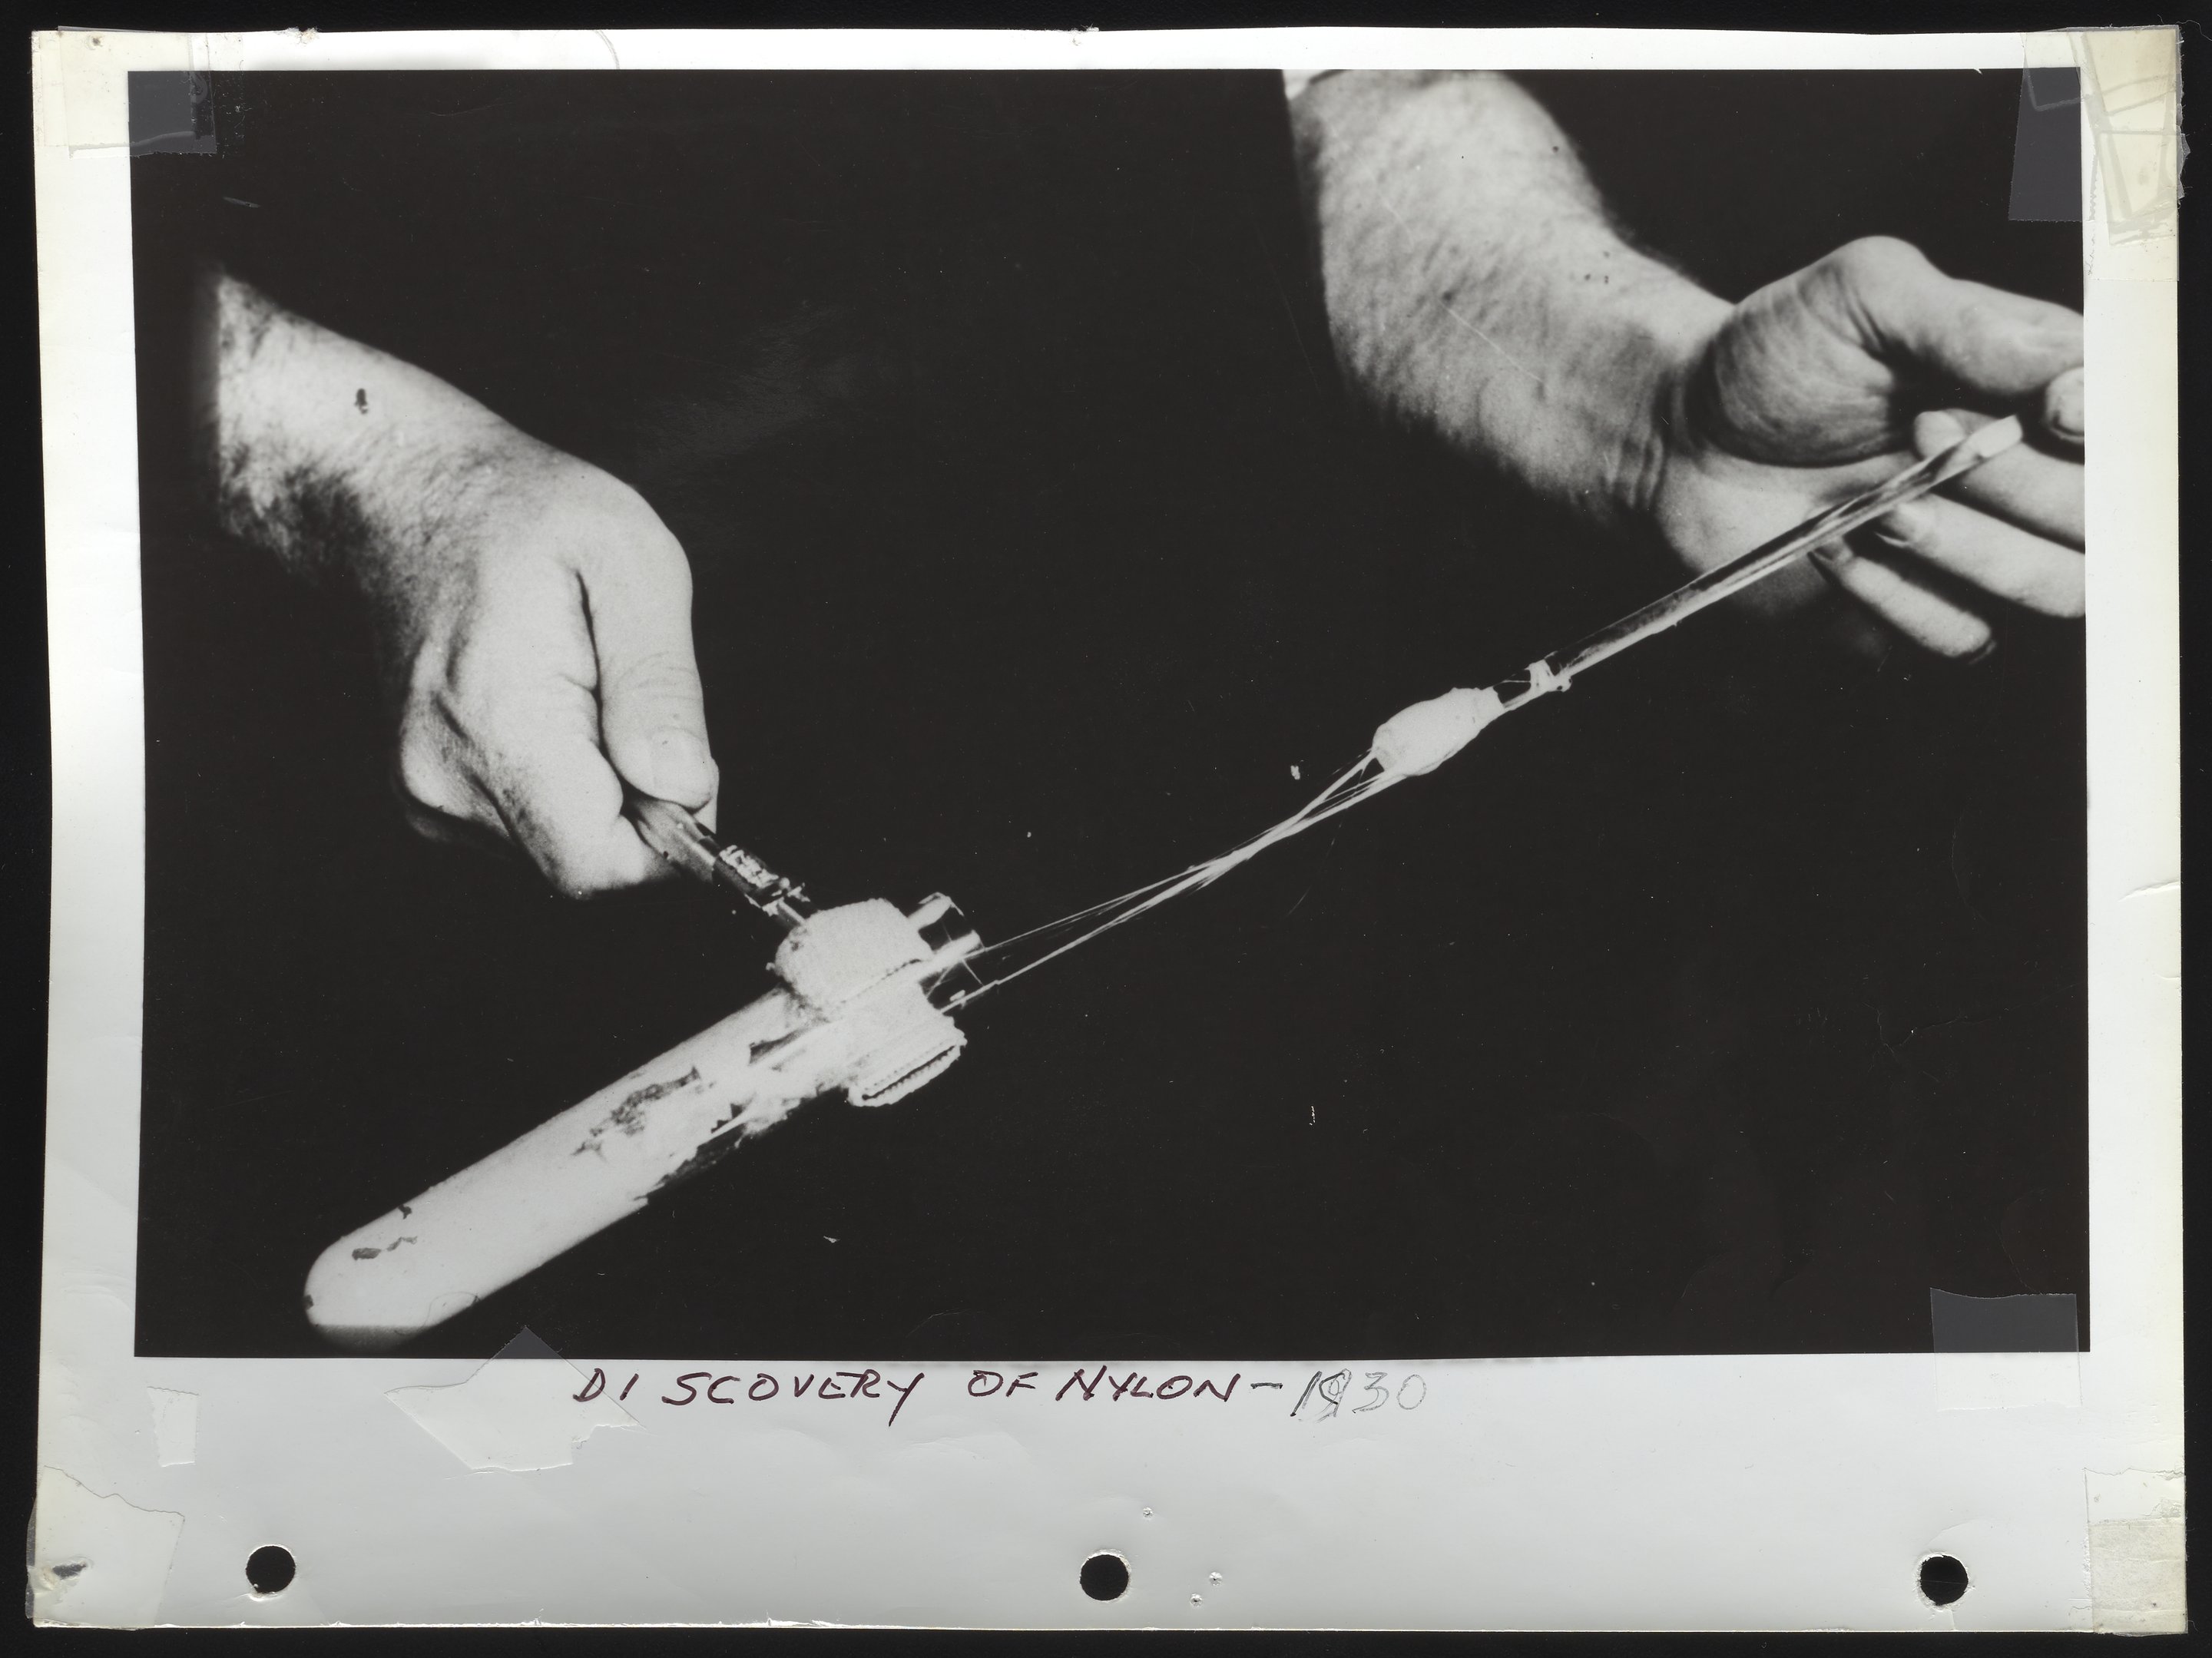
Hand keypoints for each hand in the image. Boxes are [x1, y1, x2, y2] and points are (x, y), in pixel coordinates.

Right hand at [379, 436, 719, 893]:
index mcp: (497, 722)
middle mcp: (446, 778)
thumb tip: (684, 785)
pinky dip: (565, 786)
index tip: (683, 766)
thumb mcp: (628, 558)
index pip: (599, 866)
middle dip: (642, 811)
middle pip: (586, 867)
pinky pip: (530, 830)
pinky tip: (552, 710)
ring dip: (604, 793)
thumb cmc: (518, 512)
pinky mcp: (428, 798)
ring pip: (561, 850)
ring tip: (584, 692)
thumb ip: (661, 683)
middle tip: (634, 708)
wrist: (403, 498)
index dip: (672, 840)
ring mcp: (427, 795)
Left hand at [1649, 237, 2083, 657]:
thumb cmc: (1774, 358)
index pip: (2138, 425)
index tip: (2049, 408)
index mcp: (2043, 386)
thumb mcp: (1863, 294)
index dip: (2112, 428)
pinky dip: (1900, 599)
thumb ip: (1966, 319)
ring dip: (1972, 548)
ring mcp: (1990, 552)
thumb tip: (2071, 369)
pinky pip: (1967, 638)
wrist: (1679, 438)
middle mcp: (2037, 475)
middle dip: (2019, 480)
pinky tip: (1838, 547)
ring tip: (1884, 503)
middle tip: (1922, 429)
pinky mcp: (1929, 616)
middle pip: (2108, 516)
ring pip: (2059, 588)